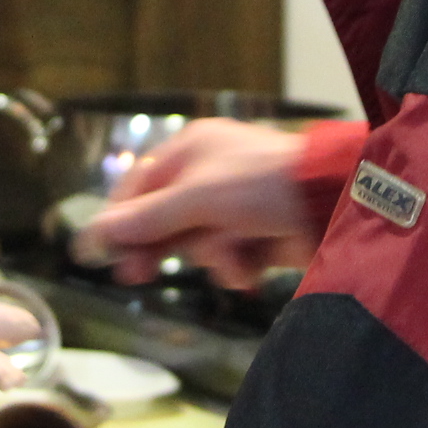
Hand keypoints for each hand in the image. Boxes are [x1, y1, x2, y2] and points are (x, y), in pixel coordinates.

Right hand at [75, 122, 316, 289]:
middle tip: (135, 276)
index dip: (119, 219)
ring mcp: (235, 207)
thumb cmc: (261, 184)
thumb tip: (95, 232)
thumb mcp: (197, 198)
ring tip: (233, 254)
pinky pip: (230, 258)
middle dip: (159, 247)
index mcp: (191, 151)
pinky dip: (239, 264)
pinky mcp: (258, 235)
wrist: (332, 201)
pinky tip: (253, 264)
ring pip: (199, 244)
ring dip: (215, 255)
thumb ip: (147, 220)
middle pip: (166, 220)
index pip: (140, 187)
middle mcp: (210, 176)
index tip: (96, 250)